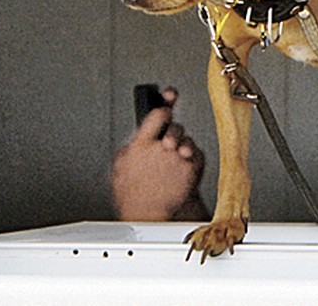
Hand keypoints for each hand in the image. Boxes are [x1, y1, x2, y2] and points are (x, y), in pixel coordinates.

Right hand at [111, 88, 207, 221]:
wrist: (150, 220)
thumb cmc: (134, 198)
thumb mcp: (119, 169)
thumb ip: (129, 149)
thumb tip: (136, 137)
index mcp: (140, 145)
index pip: (157, 114)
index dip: (164, 106)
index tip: (169, 96)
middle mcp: (162, 148)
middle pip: (176, 126)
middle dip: (174, 130)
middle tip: (170, 140)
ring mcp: (179, 158)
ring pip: (187, 140)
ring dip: (182, 146)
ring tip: (174, 159)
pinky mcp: (192, 168)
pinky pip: (197, 155)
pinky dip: (192, 159)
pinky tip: (182, 169)